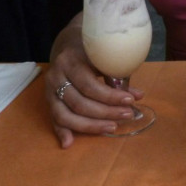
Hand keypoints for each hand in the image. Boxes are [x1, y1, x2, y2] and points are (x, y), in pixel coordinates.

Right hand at [45, 26, 143, 147]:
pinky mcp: (48, 99)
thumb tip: (138, 96)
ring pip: (65, 115)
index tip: (130, 101)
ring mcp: (49, 89)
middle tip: (126, 115)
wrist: (67, 42)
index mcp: (70, 62)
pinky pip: (54, 119)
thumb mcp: (102, 55)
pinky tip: (70, 143)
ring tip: (111, 128)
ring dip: (89, 126)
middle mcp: (56, 76)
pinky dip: (61, 132)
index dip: (110, 97)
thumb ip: (117, 75)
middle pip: (79, 103)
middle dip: (105, 113)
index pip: (90, 86)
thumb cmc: (90, 49)